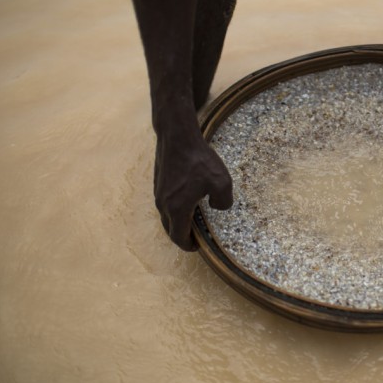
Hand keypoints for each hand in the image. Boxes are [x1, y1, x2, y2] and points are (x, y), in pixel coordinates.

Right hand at [153, 133, 232, 250]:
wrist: (178, 136)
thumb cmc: (199, 160)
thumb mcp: (221, 182)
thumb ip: (223, 202)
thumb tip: (217, 208)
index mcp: (177, 208)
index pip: (178, 237)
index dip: (188, 245)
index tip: (197, 246)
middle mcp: (163, 204)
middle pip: (169, 229)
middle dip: (182, 236)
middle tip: (196, 237)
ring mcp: (158, 193)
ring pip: (166, 216)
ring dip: (177, 222)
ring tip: (193, 220)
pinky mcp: (158, 182)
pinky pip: (165, 204)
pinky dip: (174, 210)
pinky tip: (187, 201)